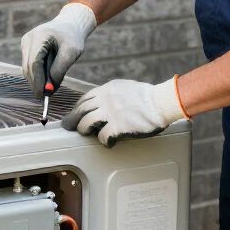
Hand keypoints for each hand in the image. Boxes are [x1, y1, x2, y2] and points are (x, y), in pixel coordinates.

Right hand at [21, 2, 96, 99]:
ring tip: (51, 86)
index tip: (43, 95)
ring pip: (27, 68)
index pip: (34, 63)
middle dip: (36, 83)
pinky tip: (47, 79)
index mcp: (39, 36)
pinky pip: (29, 66)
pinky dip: (38, 74)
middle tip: (46, 96)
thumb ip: (60, 69)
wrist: (70, 25)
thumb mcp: (72, 52)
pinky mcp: (26, 48)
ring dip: (38, 79)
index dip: (38, 80)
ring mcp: (25, 43)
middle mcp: (28, 39)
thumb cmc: (73, 37)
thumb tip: (49, 88)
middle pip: (28, 67)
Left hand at [62, 77, 187, 146]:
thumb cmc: (148, 97)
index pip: (86, 98)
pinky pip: (102, 136)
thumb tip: (104, 102)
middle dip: (73, 119)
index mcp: (108, 89)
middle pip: (81, 110)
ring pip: (86, 123)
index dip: (78, 107)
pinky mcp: (116, 127)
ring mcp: (110, 113)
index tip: (76, 113)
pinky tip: (108, 142)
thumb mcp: (126, 88)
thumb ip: (112, 94)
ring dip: (84, 129)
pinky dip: (104, 141)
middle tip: (69, 126)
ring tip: (87, 133)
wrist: (161, 102)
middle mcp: (105, 100)